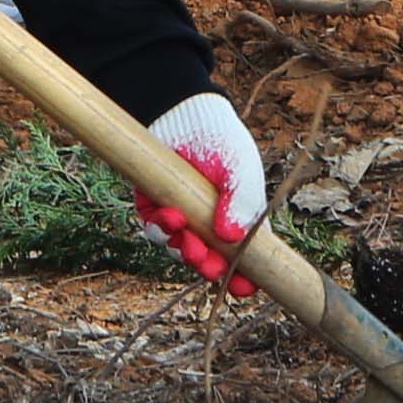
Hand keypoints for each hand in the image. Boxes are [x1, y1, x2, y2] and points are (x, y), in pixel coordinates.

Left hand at [141, 90, 265, 295]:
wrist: (182, 114)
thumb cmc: (220, 140)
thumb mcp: (240, 169)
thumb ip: (242, 202)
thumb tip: (233, 237)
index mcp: (239, 217)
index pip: (246, 256)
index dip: (246, 277)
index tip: (244, 288)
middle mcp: (211, 223)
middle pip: (211, 261)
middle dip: (208, 267)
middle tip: (207, 265)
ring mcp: (183, 217)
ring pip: (182, 250)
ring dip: (184, 250)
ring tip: (186, 237)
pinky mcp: (156, 208)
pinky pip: (157, 230)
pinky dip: (161, 228)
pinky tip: (168, 215)